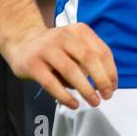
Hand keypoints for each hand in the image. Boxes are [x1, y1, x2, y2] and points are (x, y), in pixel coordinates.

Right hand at [2, 22, 117, 109]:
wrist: (22, 43)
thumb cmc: (55, 49)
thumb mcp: (75, 46)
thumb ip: (89, 60)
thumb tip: (106, 85)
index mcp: (79, 31)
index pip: (102, 51)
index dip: (111, 71)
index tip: (113, 87)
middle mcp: (63, 36)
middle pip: (89, 58)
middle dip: (102, 79)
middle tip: (107, 96)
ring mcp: (47, 49)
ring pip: (71, 70)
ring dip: (86, 89)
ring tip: (94, 102)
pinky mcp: (33, 64)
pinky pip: (51, 83)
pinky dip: (65, 96)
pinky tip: (74, 104)